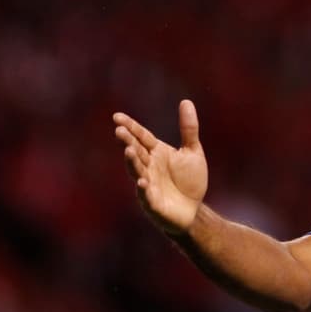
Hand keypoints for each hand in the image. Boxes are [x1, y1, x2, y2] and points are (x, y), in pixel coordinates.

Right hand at [113, 100, 208, 234]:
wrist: (193, 210)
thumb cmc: (190, 181)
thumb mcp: (193, 152)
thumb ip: (188, 129)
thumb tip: (185, 101)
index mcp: (157, 153)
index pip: (141, 137)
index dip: (130, 127)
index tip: (117, 116)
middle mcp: (149, 166)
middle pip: (136, 151)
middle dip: (128, 142)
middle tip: (119, 130)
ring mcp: (148, 184)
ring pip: (137, 170)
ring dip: (132, 162)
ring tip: (128, 151)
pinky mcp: (152, 202)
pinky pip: (146, 194)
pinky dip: (143, 188)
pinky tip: (142, 181)